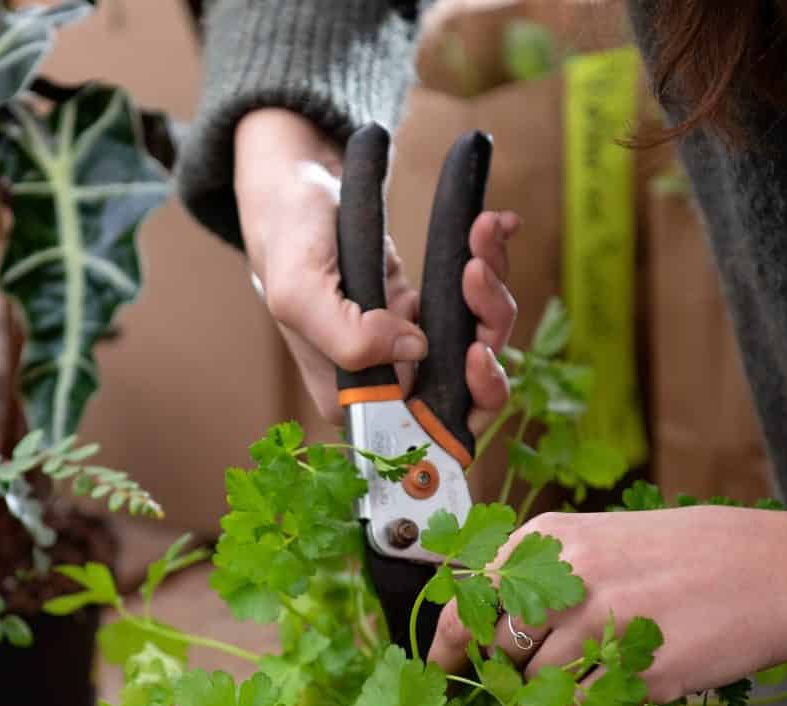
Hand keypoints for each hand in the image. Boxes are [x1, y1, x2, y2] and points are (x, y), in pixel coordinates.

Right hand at [234, 109, 518, 430]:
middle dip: (488, 328)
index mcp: (356, 398)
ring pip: (479, 337)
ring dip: (491, 284)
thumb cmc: (289, 245)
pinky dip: (492, 260)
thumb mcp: (300, 292)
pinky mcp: (425, 313)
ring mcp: (410, 348)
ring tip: (481, 233)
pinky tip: (497, 227)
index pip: (430, 429)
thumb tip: (415, 350)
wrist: (298, 196)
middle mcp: (389, 381)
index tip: (474, 351)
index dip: (465, 397)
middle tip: (479, 274)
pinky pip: (475, 302)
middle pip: (469, 384)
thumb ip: (349, 338)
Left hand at [427, 506, 786, 702]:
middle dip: (500, 672)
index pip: (474, 594)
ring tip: (583, 686)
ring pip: (535, 685)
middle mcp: (569, 576)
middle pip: (498, 646)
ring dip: (545, 698)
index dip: (453, 637)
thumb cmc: (702, 552)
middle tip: (514, 685)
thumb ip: (554, 570)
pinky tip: (614, 700)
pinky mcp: (638, 675)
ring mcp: (603, 627)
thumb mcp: (613, 536)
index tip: (440, 663)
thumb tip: (498, 617)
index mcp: (556, 536)